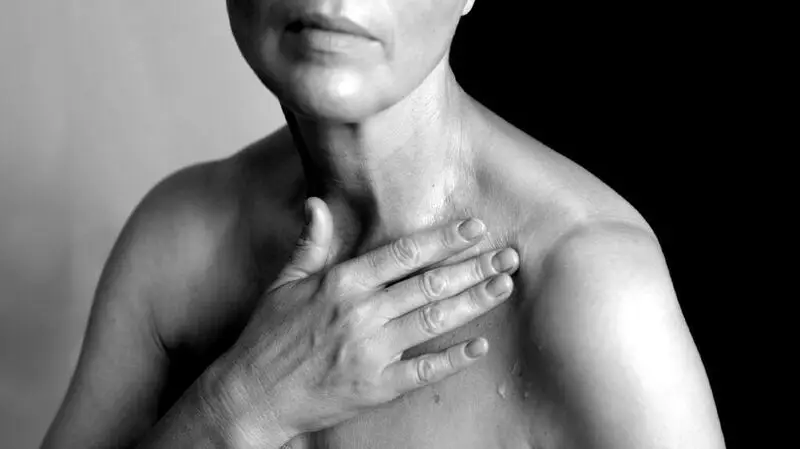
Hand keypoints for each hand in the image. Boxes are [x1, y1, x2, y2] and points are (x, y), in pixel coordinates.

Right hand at [206, 197, 518, 447]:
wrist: (251, 395)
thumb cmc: (267, 338)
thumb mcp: (283, 283)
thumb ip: (310, 243)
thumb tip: (318, 203)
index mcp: (341, 283)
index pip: (403, 253)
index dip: (443, 239)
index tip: (474, 228)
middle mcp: (362, 313)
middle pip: (430, 284)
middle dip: (474, 267)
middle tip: (508, 255)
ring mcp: (372, 351)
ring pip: (434, 320)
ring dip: (474, 302)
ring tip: (503, 286)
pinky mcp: (377, 386)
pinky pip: (424, 370)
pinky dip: (454, 358)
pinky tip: (479, 346)